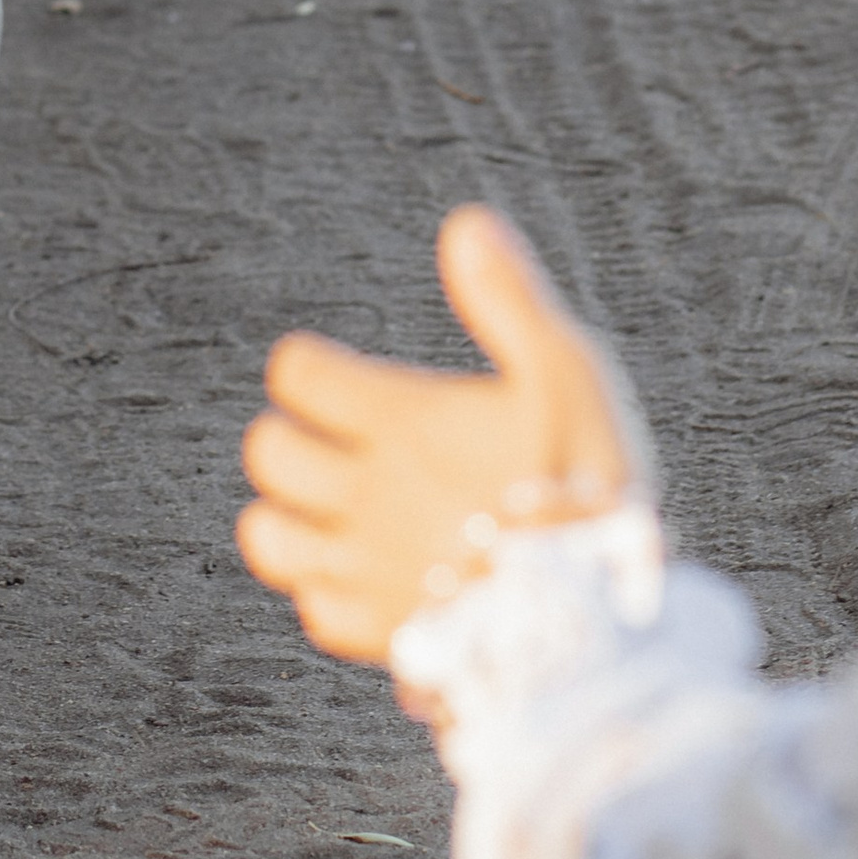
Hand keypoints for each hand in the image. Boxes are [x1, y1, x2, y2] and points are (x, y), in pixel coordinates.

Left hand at [236, 207, 637, 668]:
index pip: (298, 373)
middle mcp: (361, 493)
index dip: (310, 366)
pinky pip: (316, 611)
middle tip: (332, 441)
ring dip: (287, 516)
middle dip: (290, 437)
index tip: (335, 373)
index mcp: (397, 420)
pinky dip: (326, 592)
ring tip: (328, 509)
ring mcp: (363, 567)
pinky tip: (365, 579)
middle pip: (268, 452)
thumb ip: (509, 299)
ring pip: (267, 536)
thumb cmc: (582, 488)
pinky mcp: (378, 634)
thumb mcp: (565, 374)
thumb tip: (467, 224)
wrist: (590, 622)